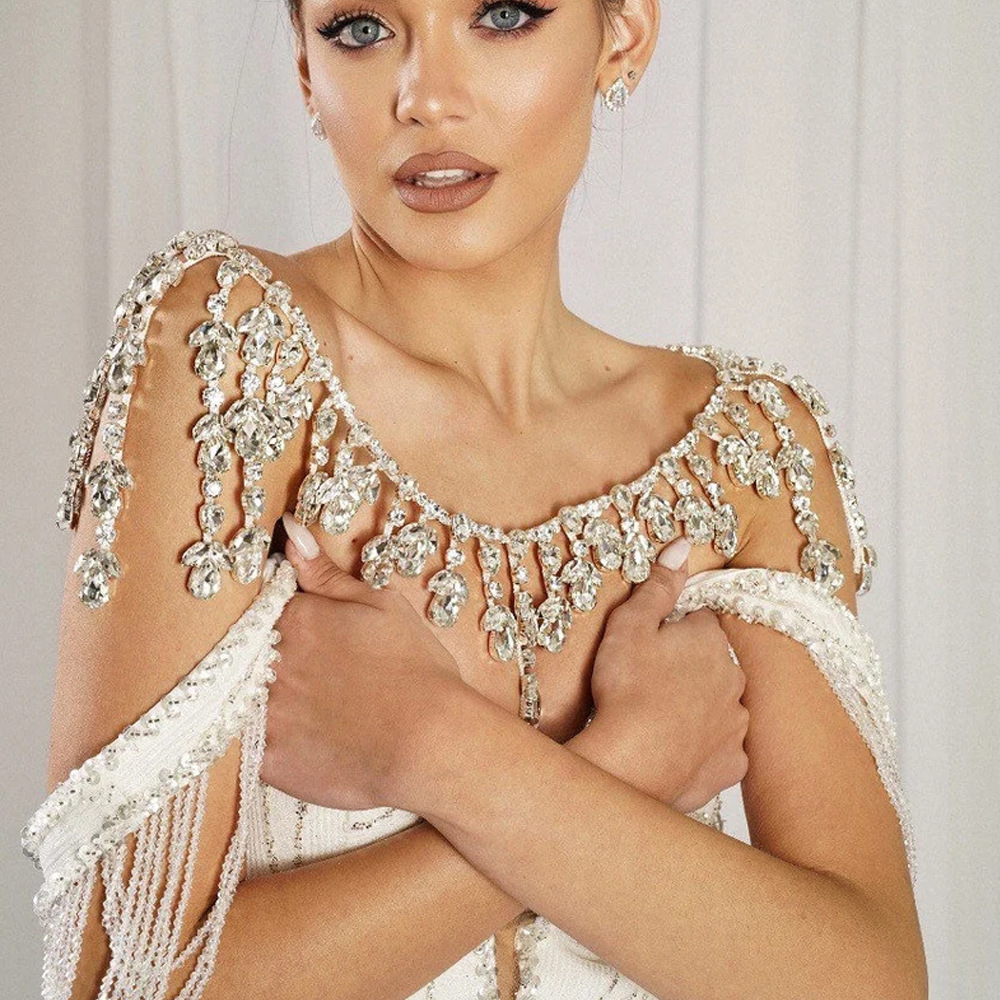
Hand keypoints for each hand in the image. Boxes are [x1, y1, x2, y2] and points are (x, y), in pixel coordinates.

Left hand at [259, 513, 464, 812]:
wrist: (432, 743)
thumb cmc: (415, 669)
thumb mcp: (380, 605)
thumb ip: (325, 572)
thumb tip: (288, 529)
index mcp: (294, 618)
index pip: (261, 609)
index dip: (282, 623)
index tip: (306, 637)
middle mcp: (269, 662)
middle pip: (248, 654)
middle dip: (272, 661)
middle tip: (319, 678)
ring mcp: (264, 714)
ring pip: (246, 701)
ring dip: (269, 701)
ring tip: (317, 711)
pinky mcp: (268, 760)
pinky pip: (255, 748)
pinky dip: (277, 743)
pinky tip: (312, 741)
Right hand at [572, 538, 749, 813]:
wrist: (631, 762)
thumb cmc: (625, 689)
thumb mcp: (630, 624)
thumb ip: (659, 586)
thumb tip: (683, 545)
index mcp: (711, 640)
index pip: (700, 620)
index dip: (673, 628)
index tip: (651, 641)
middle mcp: (735, 679)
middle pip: (714, 662)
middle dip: (690, 667)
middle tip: (649, 680)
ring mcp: (736, 725)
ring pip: (721, 705)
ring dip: (699, 707)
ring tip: (660, 717)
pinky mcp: (729, 765)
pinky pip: (721, 749)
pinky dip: (702, 747)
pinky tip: (675, 748)